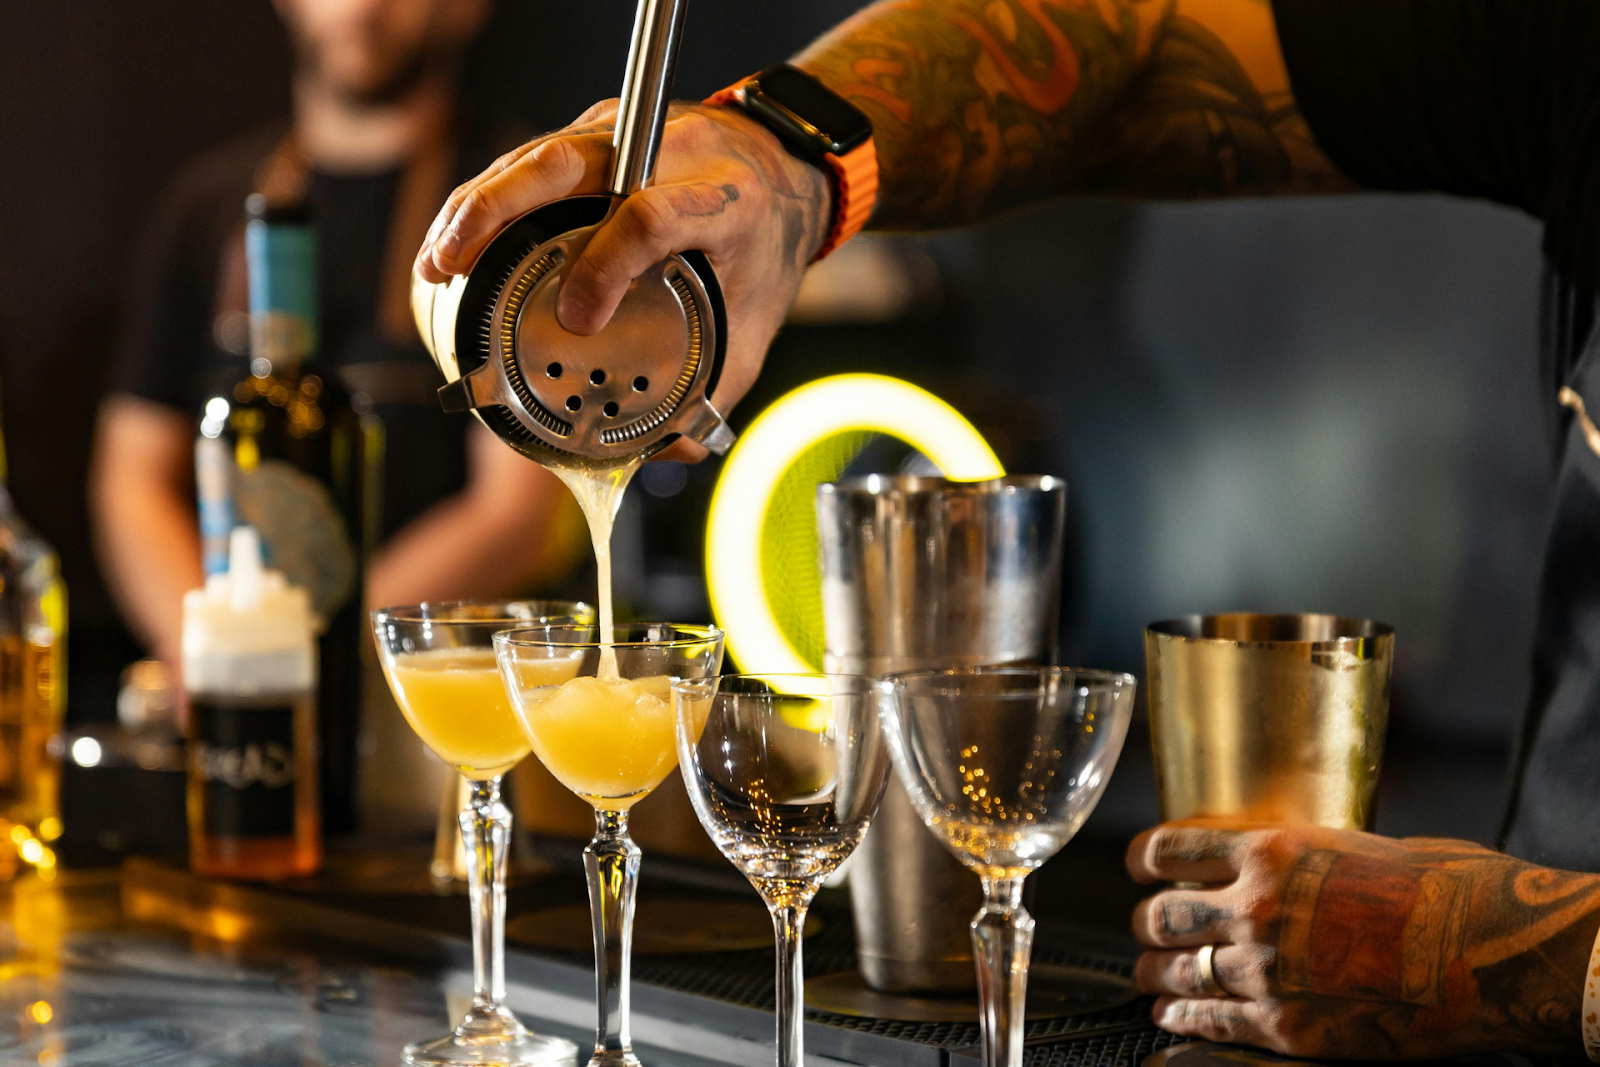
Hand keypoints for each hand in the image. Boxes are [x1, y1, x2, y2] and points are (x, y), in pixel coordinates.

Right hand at [415, 101, 831, 460]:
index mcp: (723, 201)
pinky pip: (532, 158)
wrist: (784, 169)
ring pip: (539, 154)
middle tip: (452, 262)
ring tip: (436, 259)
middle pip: (570, 161)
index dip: (608, 263)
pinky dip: (487, 196)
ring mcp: (629, 135)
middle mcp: (670, 154)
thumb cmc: (764, 247)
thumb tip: (667, 453)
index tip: (577, 317)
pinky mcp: (598, 132)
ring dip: (476, 203)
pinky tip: (456, 237)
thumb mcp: (757, 320)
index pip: (654, 216)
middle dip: (499, 208)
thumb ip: (718, 385)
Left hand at [1126, 822, 1599, 1058]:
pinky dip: (1179, 1017)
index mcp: (1266, 851)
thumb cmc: (1439, 888)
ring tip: (1152, 976)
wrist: (1485, 951)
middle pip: (1160, 916)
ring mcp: (1264, 971)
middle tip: (1148, 929)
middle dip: (1147, 924)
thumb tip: (1263, 867)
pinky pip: (1207, 1020)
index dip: (1143, 861)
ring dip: (1155, 974)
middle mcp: (1253, 908)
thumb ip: (1294, 858)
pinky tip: (1170, 1015)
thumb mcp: (1350, 843)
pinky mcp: (1283, 1027)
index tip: (1139, 868)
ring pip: (1175, 971)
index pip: (1168, 851)